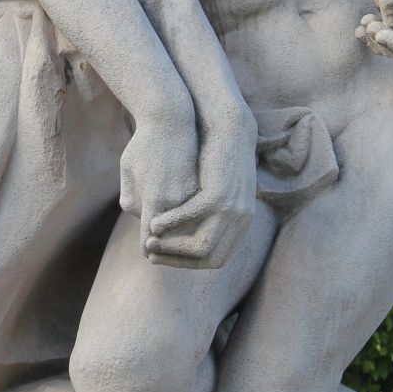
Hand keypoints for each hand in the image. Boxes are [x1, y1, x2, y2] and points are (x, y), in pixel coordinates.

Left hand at [118, 122, 199, 252]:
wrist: (173, 119)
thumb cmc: (145, 144)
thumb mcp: (129, 171)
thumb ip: (132, 202)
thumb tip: (145, 225)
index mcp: (155, 199)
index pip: (150, 238)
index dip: (149, 248)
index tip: (147, 253)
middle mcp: (177, 202)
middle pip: (173, 238)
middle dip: (168, 248)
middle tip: (160, 251)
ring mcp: (194, 195)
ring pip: (191, 228)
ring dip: (183, 237)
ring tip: (175, 239)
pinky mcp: (205, 188)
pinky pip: (199, 213)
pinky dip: (193, 219)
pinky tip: (188, 219)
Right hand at [143, 120, 256, 269]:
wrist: (229, 127)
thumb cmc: (217, 157)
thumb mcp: (219, 191)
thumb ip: (210, 215)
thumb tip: (189, 233)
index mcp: (241, 223)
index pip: (216, 260)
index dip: (188, 264)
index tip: (164, 259)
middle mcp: (240, 221)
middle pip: (210, 259)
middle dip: (178, 261)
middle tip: (152, 256)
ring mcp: (232, 209)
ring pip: (202, 245)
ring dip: (173, 248)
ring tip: (151, 241)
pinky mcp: (220, 194)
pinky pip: (193, 218)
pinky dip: (172, 223)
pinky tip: (155, 223)